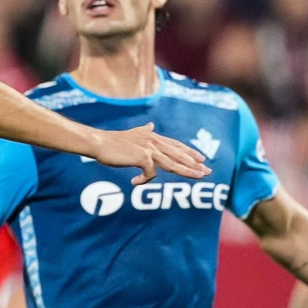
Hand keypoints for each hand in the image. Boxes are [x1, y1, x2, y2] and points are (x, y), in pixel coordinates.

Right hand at [89, 123, 208, 182]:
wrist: (99, 143)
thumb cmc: (113, 142)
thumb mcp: (132, 134)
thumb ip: (143, 130)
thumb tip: (150, 125)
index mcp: (153, 137)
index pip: (176, 145)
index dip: (190, 152)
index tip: (202, 159)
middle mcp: (153, 141)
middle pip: (179, 154)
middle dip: (195, 163)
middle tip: (208, 171)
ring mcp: (148, 149)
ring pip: (173, 163)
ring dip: (187, 171)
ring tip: (198, 177)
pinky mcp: (142, 157)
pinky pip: (149, 173)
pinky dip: (143, 180)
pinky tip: (135, 182)